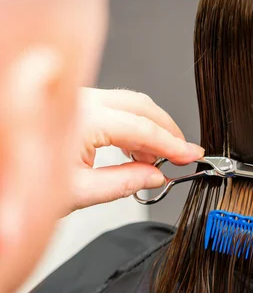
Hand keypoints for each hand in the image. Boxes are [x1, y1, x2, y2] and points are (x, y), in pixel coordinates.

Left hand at [67, 88, 203, 213]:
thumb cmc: (23, 185)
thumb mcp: (79, 192)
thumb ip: (123, 183)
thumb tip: (155, 176)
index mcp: (82, 118)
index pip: (141, 127)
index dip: (171, 144)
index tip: (190, 156)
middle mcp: (79, 100)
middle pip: (139, 105)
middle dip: (166, 130)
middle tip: (182, 154)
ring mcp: (75, 100)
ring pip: (127, 104)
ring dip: (148, 129)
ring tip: (155, 160)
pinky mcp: (71, 106)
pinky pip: (111, 108)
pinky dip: (130, 127)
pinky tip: (135, 150)